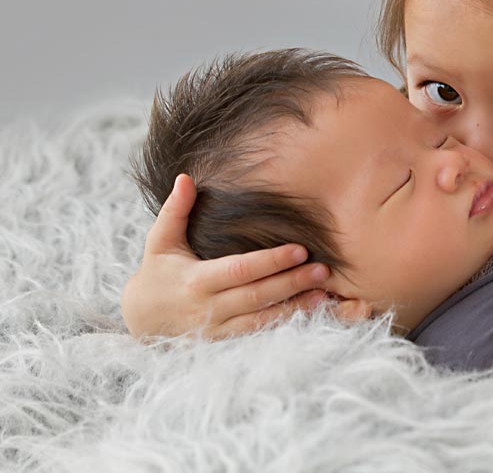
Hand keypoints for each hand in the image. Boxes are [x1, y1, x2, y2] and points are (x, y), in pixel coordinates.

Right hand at [121, 173, 371, 339]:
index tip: (300, 249)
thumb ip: (174, 210)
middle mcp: (207, 308)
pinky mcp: (223, 342)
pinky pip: (257, 334)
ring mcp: (216, 329)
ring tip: (323, 294)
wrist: (139, 321)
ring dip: (294, 308)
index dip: (270, 262)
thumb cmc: (157, 273)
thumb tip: (185, 178)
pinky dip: (283, 325)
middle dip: (291, 283)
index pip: (239, 270)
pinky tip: (308, 314)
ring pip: (260, 320)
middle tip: (323, 269)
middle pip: (255, 296)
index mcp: (195, 281)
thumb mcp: (159, 242)